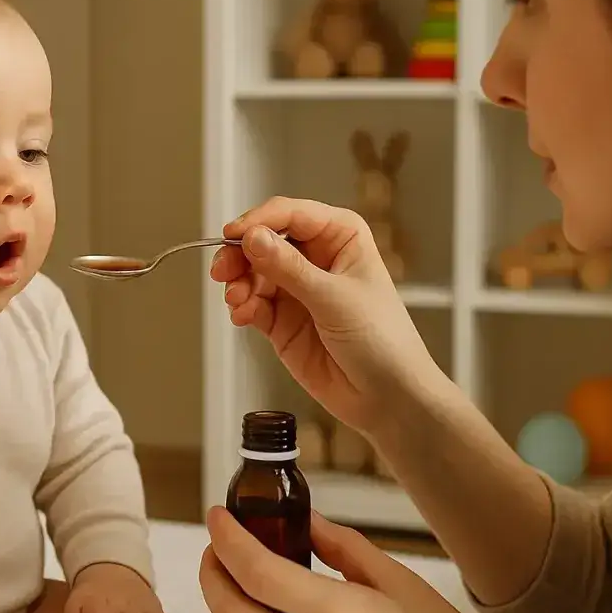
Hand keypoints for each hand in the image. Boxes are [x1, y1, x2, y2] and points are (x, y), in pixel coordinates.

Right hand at [212, 197, 435, 434]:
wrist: (387, 397)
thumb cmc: (383, 341)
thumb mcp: (334, 298)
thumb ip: (289, 268)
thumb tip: (253, 238)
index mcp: (341, 237)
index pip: (291, 215)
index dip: (259, 222)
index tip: (234, 236)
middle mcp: (317, 258)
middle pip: (264, 241)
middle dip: (240, 254)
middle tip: (223, 271)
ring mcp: (298, 290)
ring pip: (253, 273)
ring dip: (239, 284)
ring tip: (237, 301)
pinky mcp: (283, 321)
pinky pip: (253, 304)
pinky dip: (242, 307)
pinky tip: (243, 315)